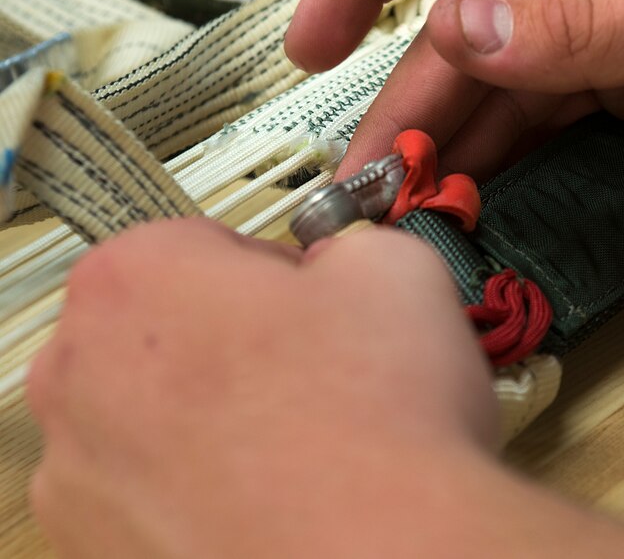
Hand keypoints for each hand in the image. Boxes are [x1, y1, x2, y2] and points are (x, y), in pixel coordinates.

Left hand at [28, 219, 498, 556]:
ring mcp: (79, 473)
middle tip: (309, 374)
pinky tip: (269, 498)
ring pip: (152, 419)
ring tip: (298, 444)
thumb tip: (340, 268)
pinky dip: (200, 494)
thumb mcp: (394, 266)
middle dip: (230, 344)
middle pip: (163, 332)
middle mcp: (80, 373)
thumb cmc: (377, 422)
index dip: (273, 277)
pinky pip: (151, 498)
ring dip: (211, 421)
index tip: (309, 307)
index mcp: (135, 276)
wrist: (383, 551)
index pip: (203, 246)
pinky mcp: (100, 548)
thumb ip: (344, 244)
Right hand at [283, 0, 623, 179]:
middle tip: (370, 175)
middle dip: (409, 92)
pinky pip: (547, 123)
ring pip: (499, 82)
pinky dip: (507, 162)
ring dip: (450, 141)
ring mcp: (609, 29)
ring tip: (406, 205)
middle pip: (463, 15)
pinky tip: (472, 200)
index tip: (319, 34)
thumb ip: (591, 23)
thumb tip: (461, 27)